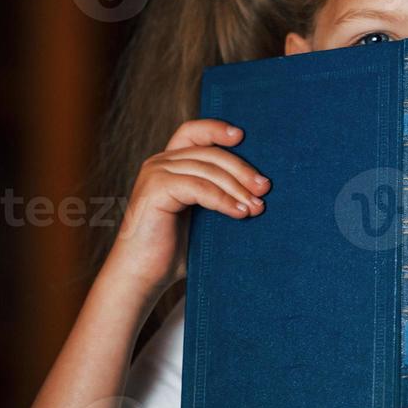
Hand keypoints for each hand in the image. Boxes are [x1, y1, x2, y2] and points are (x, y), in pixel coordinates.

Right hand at [104, 119, 268, 299]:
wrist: (142, 278)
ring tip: (257, 206)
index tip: (243, 136)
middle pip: (210, 153)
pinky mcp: (155, 189)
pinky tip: (240, 213)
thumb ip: (217, 194)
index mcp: (169, 164)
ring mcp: (155, 174)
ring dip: (237, 188)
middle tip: (265, 188)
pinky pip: (199, 187)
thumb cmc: (173, 251)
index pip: (193, 132)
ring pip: (208, 170)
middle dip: (242, 169)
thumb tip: (259, 188)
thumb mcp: (199, 215)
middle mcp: (159, 163)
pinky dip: (223, 200)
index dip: (217, 129)